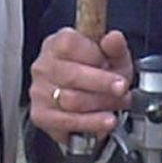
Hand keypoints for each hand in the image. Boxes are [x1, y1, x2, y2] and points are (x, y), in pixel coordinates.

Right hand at [30, 26, 134, 145]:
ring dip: (100, 105)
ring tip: (117, 105)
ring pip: (71, 100)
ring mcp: (40, 91)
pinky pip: (67, 121)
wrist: (90, 100)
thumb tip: (114, 38)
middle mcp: (44, 66)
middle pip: (71, 75)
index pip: (69, 45)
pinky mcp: (41, 115)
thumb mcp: (113, 57)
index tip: (111, 65)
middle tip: (121, 90)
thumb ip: (115, 47)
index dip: (95, 58)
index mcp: (58, 43)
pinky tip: (104, 122)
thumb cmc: (99, 73)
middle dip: (102, 85)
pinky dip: (90, 123)